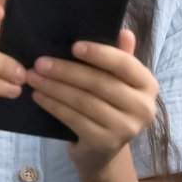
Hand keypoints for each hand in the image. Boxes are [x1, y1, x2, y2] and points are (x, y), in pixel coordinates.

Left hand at [28, 29, 158, 170]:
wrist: (102, 151)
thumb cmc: (108, 105)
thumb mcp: (116, 81)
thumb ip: (120, 57)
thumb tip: (123, 31)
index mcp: (148, 85)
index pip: (124, 64)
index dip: (99, 54)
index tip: (74, 46)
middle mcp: (143, 108)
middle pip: (100, 83)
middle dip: (66, 71)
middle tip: (40, 63)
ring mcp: (126, 128)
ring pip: (84, 101)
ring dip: (55, 87)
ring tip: (34, 77)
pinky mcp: (105, 143)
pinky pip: (75, 119)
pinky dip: (54, 106)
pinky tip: (39, 96)